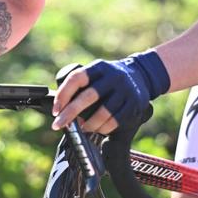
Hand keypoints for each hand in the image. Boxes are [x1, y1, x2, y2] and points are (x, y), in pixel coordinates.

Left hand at [51, 51, 169, 133]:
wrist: (141, 76)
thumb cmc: (110, 79)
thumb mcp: (97, 74)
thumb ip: (82, 87)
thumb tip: (61, 110)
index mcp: (99, 67)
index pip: (77, 78)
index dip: (63, 94)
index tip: (55, 110)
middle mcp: (113, 76)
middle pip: (88, 96)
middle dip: (70, 113)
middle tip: (59, 124)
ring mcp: (125, 90)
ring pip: (103, 112)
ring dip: (89, 124)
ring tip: (82, 128)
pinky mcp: (135, 104)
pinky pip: (116, 121)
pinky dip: (104, 128)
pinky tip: (98, 129)